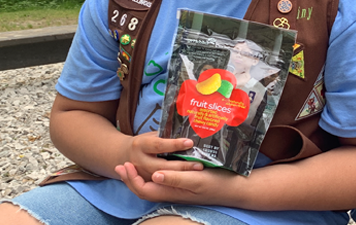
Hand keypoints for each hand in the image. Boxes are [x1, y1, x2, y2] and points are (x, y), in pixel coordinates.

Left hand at [113, 161, 241, 204]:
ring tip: (131, 164)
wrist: (235, 189)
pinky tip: (153, 163)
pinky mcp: (183, 184)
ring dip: (139, 176)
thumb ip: (175, 179)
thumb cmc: (217, 183)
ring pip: (152, 185)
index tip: (124, 165)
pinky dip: (152, 173)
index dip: (131, 179)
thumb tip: (154, 175)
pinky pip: (162, 180)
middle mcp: (172, 193)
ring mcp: (177, 190)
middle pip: (144, 190)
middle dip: (130, 179)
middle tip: (120, 165)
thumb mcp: (196, 180)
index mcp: (172, 192)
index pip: (144, 190)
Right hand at [120, 132, 204, 179]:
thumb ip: (164, 136)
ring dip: (181, 175)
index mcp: (141, 145)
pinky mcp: (145, 182)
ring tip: (197, 171)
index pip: (159, 145)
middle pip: (162, 165)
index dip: (174, 144)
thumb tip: (185, 132)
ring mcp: (141, 173)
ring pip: (162, 177)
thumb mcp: (150, 135)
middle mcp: (139, 160)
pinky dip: (175, 181)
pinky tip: (190, 179)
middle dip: (181, 166)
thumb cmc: (144, 143)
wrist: (124, 155)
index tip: (190, 143)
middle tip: (199, 164)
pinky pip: (161, 183)